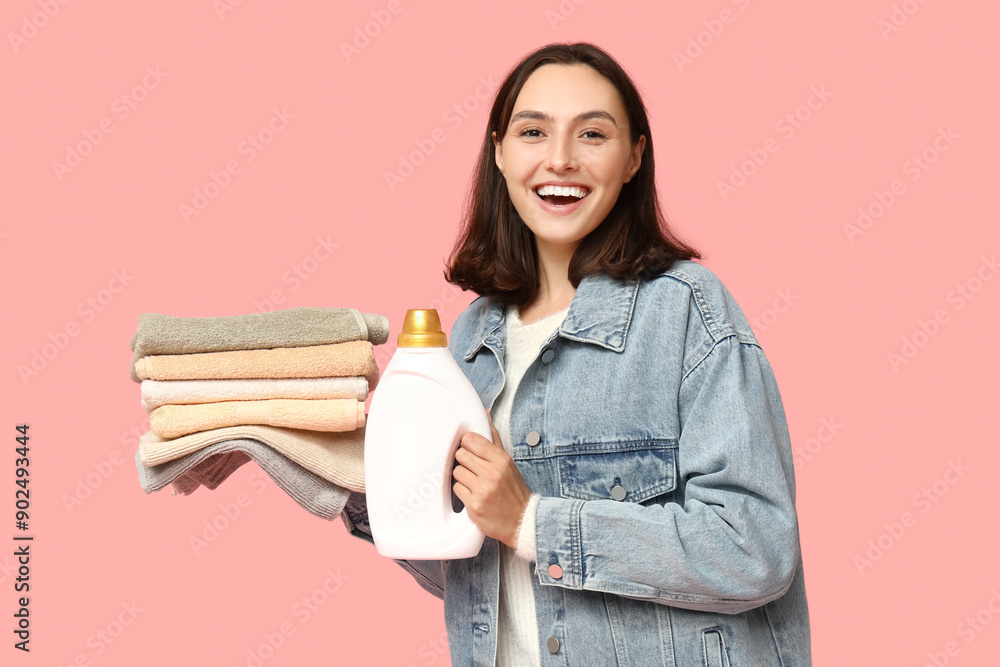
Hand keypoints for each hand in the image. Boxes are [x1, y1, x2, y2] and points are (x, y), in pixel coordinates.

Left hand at [452, 409, 531, 548]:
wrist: (522, 520)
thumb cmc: (513, 490)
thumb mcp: (507, 462)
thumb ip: (493, 438)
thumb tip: (484, 413)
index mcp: (501, 459)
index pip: (471, 440)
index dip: (467, 445)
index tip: (470, 450)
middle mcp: (492, 473)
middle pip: (461, 455)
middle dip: (465, 462)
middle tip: (473, 469)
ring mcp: (483, 489)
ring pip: (457, 472)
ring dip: (463, 477)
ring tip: (474, 483)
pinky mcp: (474, 504)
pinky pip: (457, 489)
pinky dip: (463, 492)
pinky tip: (473, 494)